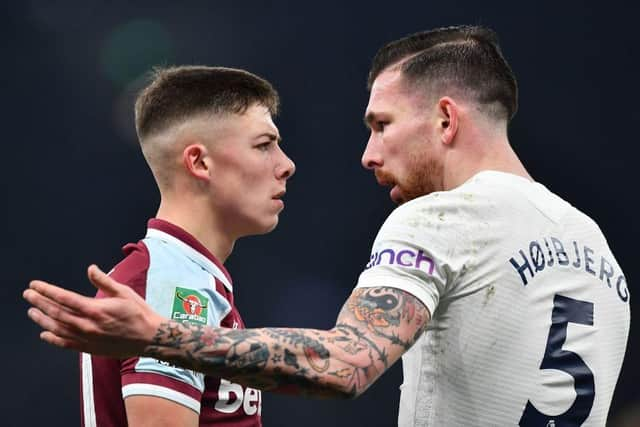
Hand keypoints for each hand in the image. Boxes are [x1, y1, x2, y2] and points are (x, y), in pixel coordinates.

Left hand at [23, 265, 161, 357]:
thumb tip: (90, 269)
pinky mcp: (90, 349)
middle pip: (57, 313)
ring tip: (32, 312)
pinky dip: (53, 339)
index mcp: (97, 309)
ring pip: (58, 329)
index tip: (35, 285)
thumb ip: (104, 281)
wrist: (150, 338)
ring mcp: (88, 339)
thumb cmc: (139, 313)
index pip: (65, 298)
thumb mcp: (125, 292)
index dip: (47, 291)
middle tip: (28, 295)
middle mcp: (89, 326)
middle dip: (40, 303)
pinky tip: (44, 334)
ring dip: (43, 320)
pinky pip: (66, 344)